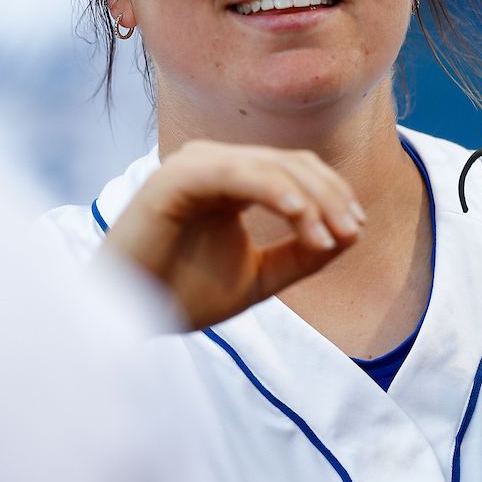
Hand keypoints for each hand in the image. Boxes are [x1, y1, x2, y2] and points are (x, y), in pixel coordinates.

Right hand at [103, 140, 363, 328]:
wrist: (126, 318)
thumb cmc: (183, 294)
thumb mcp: (259, 277)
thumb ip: (302, 255)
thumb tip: (352, 234)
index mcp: (233, 179)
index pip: (297, 170)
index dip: (333, 194)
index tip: (355, 231)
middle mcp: (215, 163)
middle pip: (291, 164)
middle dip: (329, 197)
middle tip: (351, 233)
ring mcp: (194, 165)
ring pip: (271, 166)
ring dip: (310, 200)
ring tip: (328, 237)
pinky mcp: (175, 177)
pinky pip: (236, 174)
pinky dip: (273, 190)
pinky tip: (299, 213)